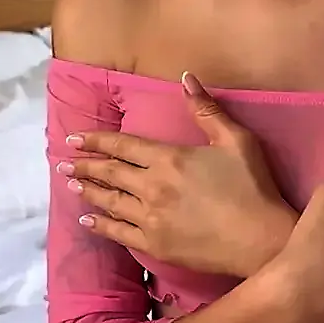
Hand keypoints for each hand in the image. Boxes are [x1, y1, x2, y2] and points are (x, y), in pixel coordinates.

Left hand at [65, 72, 293, 276]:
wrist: (260, 239)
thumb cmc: (252, 187)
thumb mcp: (236, 140)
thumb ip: (206, 109)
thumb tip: (185, 77)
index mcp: (168, 158)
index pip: (123, 145)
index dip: (97, 140)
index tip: (74, 138)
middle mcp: (151, 186)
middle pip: (110, 172)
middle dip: (84, 165)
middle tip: (63, 162)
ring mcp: (150, 218)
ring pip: (109, 201)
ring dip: (88, 190)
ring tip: (71, 184)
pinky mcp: (155, 244)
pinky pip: (118, 232)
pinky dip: (100, 224)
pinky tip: (88, 220)